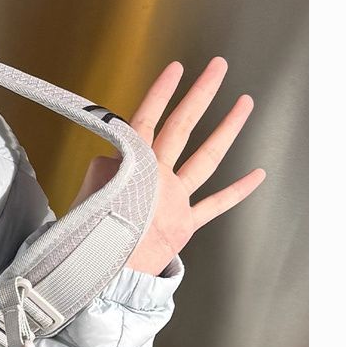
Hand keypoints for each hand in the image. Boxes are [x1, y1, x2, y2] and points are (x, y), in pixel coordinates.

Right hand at [72, 56, 265, 275]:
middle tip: (217, 67)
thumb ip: (105, 171)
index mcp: (133, 169)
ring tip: (245, 103)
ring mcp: (177, 200)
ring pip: (207, 158)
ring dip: (227, 128)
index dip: (160, 94)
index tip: (175, 69)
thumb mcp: (87, 196)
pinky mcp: (187, 223)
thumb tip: (114, 159)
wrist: (109, 279)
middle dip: (200, 94)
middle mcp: (160, 179)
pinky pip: (216, 204)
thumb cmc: (91, 240)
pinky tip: (258, 174)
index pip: (145, 121)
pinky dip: (238, 190)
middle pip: (182, 128)